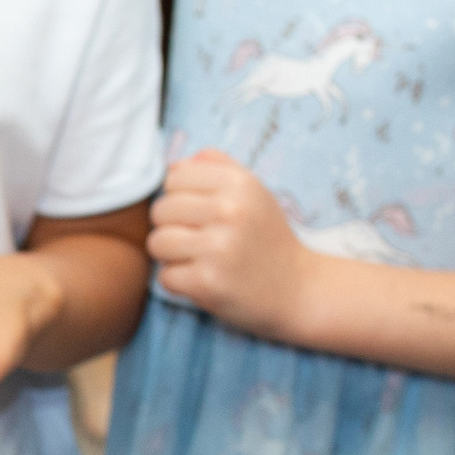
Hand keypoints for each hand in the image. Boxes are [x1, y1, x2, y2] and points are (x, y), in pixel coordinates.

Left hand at [148, 150, 313, 336]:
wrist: (297, 288)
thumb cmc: (266, 237)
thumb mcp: (253, 191)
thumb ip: (217, 167)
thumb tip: (173, 166)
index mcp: (239, 183)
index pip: (174, 179)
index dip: (180, 197)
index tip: (201, 213)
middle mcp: (229, 211)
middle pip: (161, 210)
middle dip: (173, 227)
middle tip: (200, 240)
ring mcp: (218, 248)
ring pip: (157, 242)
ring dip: (171, 255)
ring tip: (198, 258)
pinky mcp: (208, 282)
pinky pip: (164, 276)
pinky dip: (179, 282)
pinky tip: (204, 279)